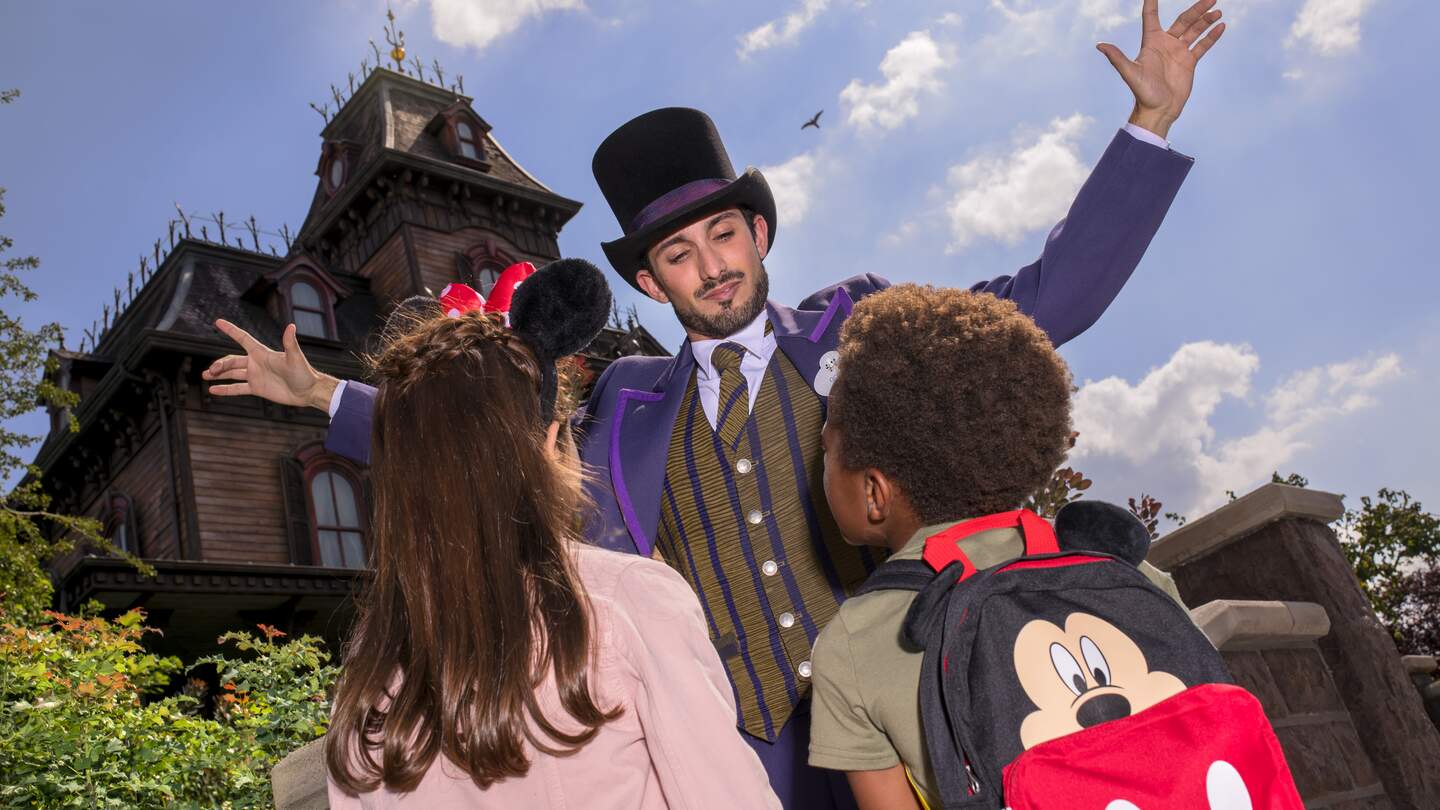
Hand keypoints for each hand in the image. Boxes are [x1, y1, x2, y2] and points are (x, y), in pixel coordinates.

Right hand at [203, 319, 337, 411]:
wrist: (308, 391)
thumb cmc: (304, 373)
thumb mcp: (295, 358)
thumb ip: (290, 343)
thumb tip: (291, 326)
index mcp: (262, 353)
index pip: (243, 338)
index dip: (231, 330)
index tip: (218, 322)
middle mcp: (256, 363)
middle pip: (232, 360)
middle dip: (220, 364)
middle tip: (210, 371)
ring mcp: (256, 376)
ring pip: (232, 373)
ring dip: (218, 374)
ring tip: (205, 375)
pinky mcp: (257, 388)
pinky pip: (238, 388)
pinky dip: (225, 389)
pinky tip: (213, 391)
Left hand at [1097, 0, 1225, 139]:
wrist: (1158, 110)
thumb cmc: (1142, 93)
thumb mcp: (1130, 73)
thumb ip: (1117, 58)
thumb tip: (1100, 45)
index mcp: (1151, 42)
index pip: (1151, 16)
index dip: (1152, 3)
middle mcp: (1165, 44)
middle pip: (1183, 20)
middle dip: (1197, 9)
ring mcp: (1178, 52)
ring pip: (1195, 30)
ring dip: (1206, 20)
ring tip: (1218, 11)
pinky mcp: (1189, 62)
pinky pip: (1202, 45)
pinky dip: (1212, 36)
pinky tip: (1221, 26)